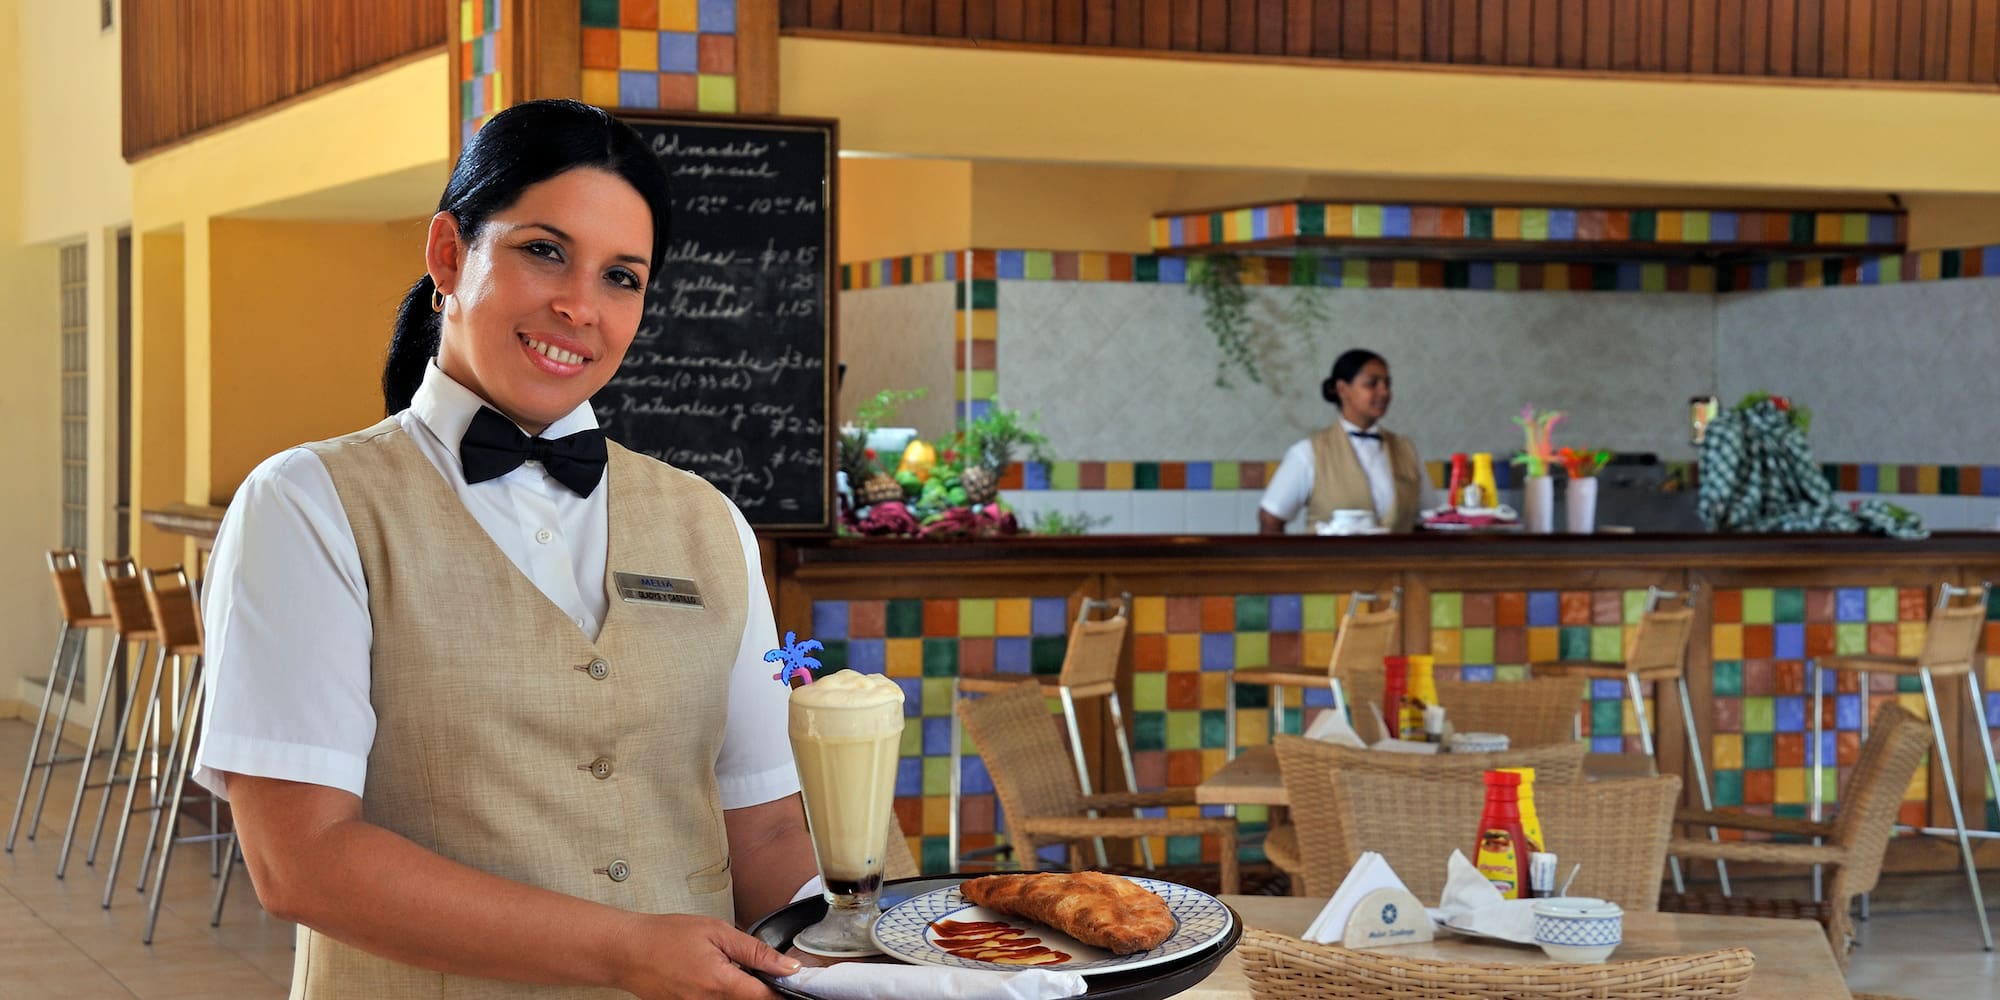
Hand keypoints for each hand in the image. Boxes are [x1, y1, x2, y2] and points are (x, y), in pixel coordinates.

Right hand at [616, 913, 798, 999]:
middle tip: (759, 970)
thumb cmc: (666, 936)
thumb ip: (755, 951)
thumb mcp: (716, 931)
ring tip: (729, 969)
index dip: (783, 990)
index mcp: (720, 983)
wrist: (627, 951)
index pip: (765, 999)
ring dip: (741, 992)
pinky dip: (723, 994)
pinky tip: (716, 978)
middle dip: (761, 991)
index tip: (791, 980)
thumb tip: (788, 966)